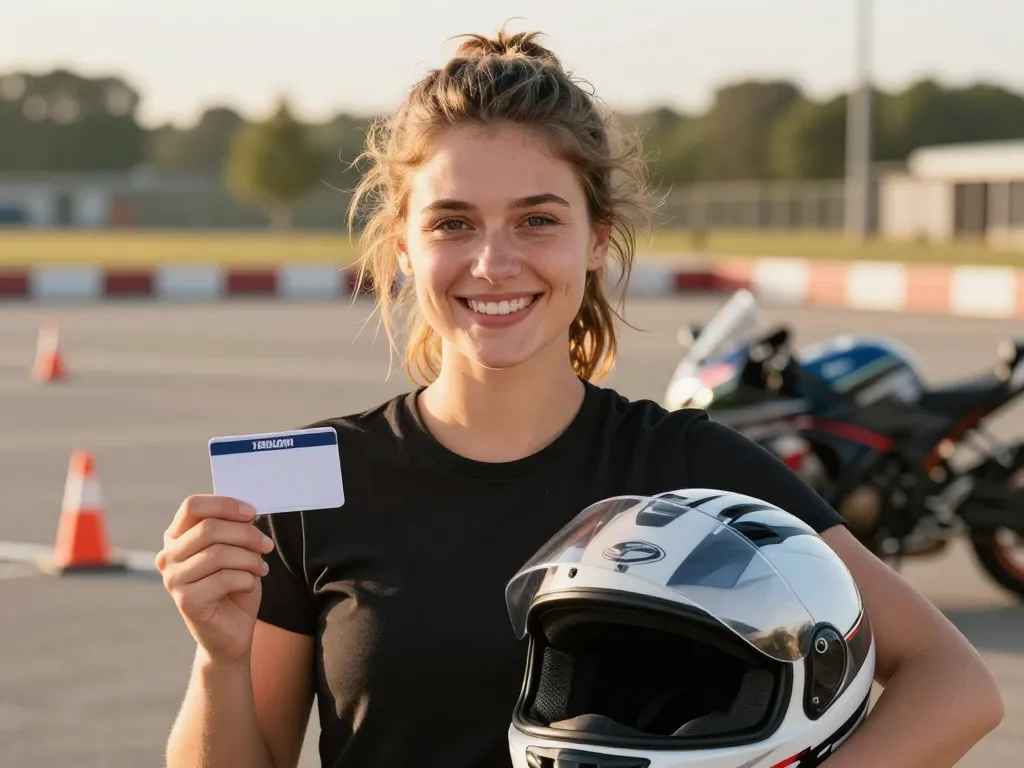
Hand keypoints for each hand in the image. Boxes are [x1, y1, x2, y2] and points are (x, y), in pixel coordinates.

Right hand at [155, 495, 274, 666]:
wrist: (231, 632)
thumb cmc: (234, 586)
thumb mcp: (236, 550)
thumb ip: (235, 529)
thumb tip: (248, 514)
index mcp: (177, 537)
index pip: (192, 506)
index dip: (225, 504)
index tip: (252, 514)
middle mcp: (168, 556)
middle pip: (209, 528)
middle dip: (246, 534)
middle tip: (266, 545)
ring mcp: (172, 579)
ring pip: (218, 553)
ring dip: (249, 558)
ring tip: (261, 567)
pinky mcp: (185, 601)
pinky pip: (223, 579)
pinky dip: (246, 579)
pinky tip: (250, 584)